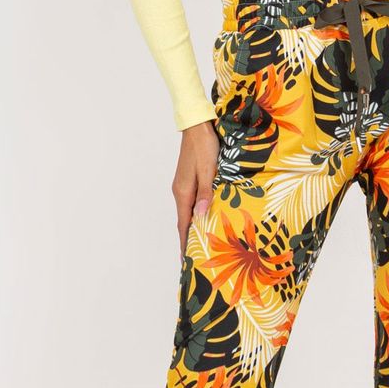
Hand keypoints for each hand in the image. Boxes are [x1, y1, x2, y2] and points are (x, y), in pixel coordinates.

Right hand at [173, 120, 219, 257]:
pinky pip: (191, 203)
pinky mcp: (189, 179)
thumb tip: (200, 216)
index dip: (185, 243)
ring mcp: (183, 185)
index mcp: (183, 192)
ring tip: (200, 243)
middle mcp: (180, 191)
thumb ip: (205, 194)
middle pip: (183, 221)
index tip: (185, 261)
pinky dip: (195, 215)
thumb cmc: (204, 146)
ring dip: (192, 228)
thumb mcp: (208, 170)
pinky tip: (203, 218)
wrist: (197, 126)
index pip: (183, 224)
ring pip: (187, 212)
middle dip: (188, 240)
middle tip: (194, 259)